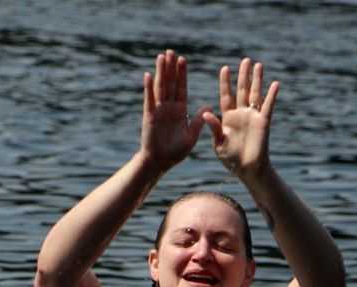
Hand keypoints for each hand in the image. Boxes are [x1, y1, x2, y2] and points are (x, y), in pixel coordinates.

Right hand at [141, 50, 207, 173]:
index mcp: (179, 111)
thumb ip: (198, 121)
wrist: (159, 164)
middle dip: (171, 68)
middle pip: (170, 83)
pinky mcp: (149, 117)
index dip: (182, 74)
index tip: (182, 60)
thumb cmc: (174, 153)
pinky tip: (148, 75)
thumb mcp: (191, 136)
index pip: (181, 88)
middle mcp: (168, 108)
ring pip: (160, 88)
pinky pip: (149, 100)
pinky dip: (148, 88)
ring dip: (161, 72)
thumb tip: (208, 107)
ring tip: (161, 56)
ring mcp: (158, 111)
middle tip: (171, 51)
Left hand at [203, 58, 278, 179]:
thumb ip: (214, 128)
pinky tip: (274, 84)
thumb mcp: (218, 143)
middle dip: (243, 76)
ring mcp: (252, 117)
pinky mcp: (263, 122)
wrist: (246, 169)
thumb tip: (206, 113)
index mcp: (227, 118)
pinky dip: (271, 95)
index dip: (225, 83)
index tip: (224, 68)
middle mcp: (240, 114)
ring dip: (257, 80)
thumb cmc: (230, 159)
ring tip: (258, 65)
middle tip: (245, 60)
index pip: (226, 96)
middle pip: (242, 90)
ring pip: (255, 94)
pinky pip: (268, 106)